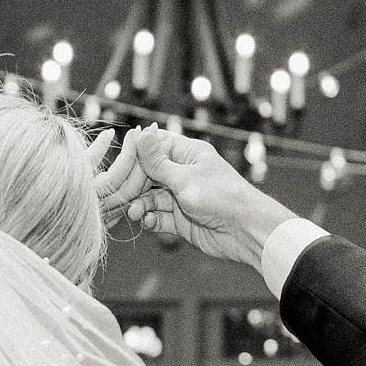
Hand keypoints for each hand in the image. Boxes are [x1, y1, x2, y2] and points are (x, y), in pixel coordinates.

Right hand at [93, 126, 293, 268]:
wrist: (245, 231)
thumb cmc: (221, 197)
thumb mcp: (185, 178)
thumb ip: (158, 162)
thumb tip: (140, 134)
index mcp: (188, 154)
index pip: (155, 147)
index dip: (137, 155)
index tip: (120, 163)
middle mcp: (183, 173)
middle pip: (149, 175)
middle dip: (134, 185)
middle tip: (122, 195)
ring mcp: (181, 197)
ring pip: (151, 198)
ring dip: (141, 205)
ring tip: (135, 213)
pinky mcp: (182, 220)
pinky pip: (159, 217)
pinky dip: (151, 220)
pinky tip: (147, 222)